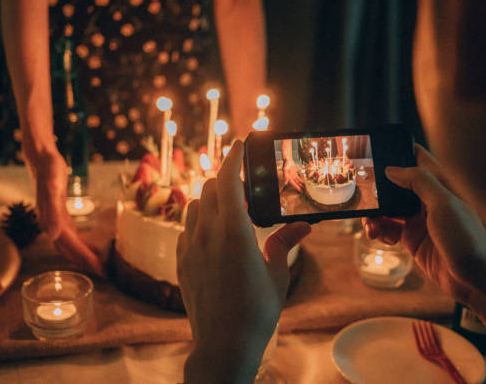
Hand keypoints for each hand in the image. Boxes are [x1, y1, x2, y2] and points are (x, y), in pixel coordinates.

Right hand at [27, 149, 103, 276]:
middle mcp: (52, 225)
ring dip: (83, 256)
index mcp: (52, 222)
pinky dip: (81, 244)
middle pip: (71, 251)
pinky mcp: (60, 215)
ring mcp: (55, 221)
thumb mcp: (52, 187)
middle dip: (86, 263)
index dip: (86, 259)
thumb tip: (53, 236)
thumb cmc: (49, 171)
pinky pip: (71, 236)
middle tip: (105, 274)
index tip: (100, 270)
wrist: (41, 159)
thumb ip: (51, 211)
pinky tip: (90, 247)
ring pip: (70, 246)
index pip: (72, 247)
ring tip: (99, 265)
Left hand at [177, 140, 310, 382]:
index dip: (234, 157)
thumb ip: (285, 242)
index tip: (241, 142)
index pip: (228, 179)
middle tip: (242, 179)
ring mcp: (189, 248)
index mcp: (233, 231)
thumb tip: (304, 226)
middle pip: (210, 187)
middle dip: (226, 177)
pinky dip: (199, 222)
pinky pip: (186, 230)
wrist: (224, 344)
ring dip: (210, 198)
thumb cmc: (256, 309)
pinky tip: (213, 236)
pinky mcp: (181, 263)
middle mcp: (206, 234)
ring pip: (194, 206)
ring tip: (228, 208)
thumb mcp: (277, 272)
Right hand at [363, 144, 485, 304]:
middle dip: (378, 187)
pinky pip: (389, 229)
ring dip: (375, 212)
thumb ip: (419, 182)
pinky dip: (379, 230)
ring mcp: (420, 219)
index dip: (397, 153)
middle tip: (362, 192)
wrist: (476, 281)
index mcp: (441, 183)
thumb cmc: (468, 239)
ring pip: (389, 207)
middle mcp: (428, 198)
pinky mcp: (413, 239)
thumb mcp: (444, 204)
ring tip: (368, 222)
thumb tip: (392, 169)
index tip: (375, 152)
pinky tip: (376, 235)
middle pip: (396, 184)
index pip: (416, 158)